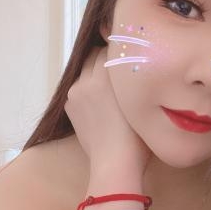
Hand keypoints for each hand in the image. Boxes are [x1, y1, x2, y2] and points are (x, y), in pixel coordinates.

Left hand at [64, 45, 152, 176]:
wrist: (115, 162)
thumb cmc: (137, 134)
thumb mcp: (141, 99)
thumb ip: (133, 77)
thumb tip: (130, 63)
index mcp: (108, 74)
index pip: (111, 46)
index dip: (120, 50)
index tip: (128, 55)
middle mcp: (88, 78)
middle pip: (94, 55)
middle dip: (105, 59)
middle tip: (119, 72)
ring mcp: (75, 92)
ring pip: (85, 71)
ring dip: (94, 74)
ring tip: (108, 91)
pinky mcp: (70, 106)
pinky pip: (78, 87)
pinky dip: (87, 90)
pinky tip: (99, 105)